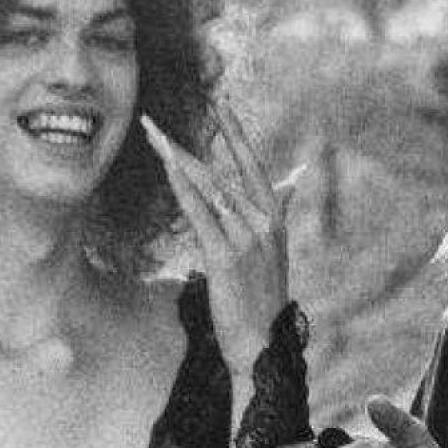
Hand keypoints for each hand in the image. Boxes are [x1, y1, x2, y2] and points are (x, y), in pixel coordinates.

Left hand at [142, 103, 294, 378]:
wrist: (262, 345)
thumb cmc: (262, 298)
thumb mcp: (275, 249)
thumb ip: (279, 207)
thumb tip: (296, 174)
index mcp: (274, 217)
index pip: (253, 164)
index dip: (236, 132)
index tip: (221, 102)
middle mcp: (263, 223)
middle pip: (222, 171)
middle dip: (186, 144)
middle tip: (157, 122)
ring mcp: (246, 239)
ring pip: (209, 189)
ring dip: (176, 161)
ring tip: (152, 139)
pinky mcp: (226, 258)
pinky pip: (200, 216)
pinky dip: (182, 190)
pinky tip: (166, 171)